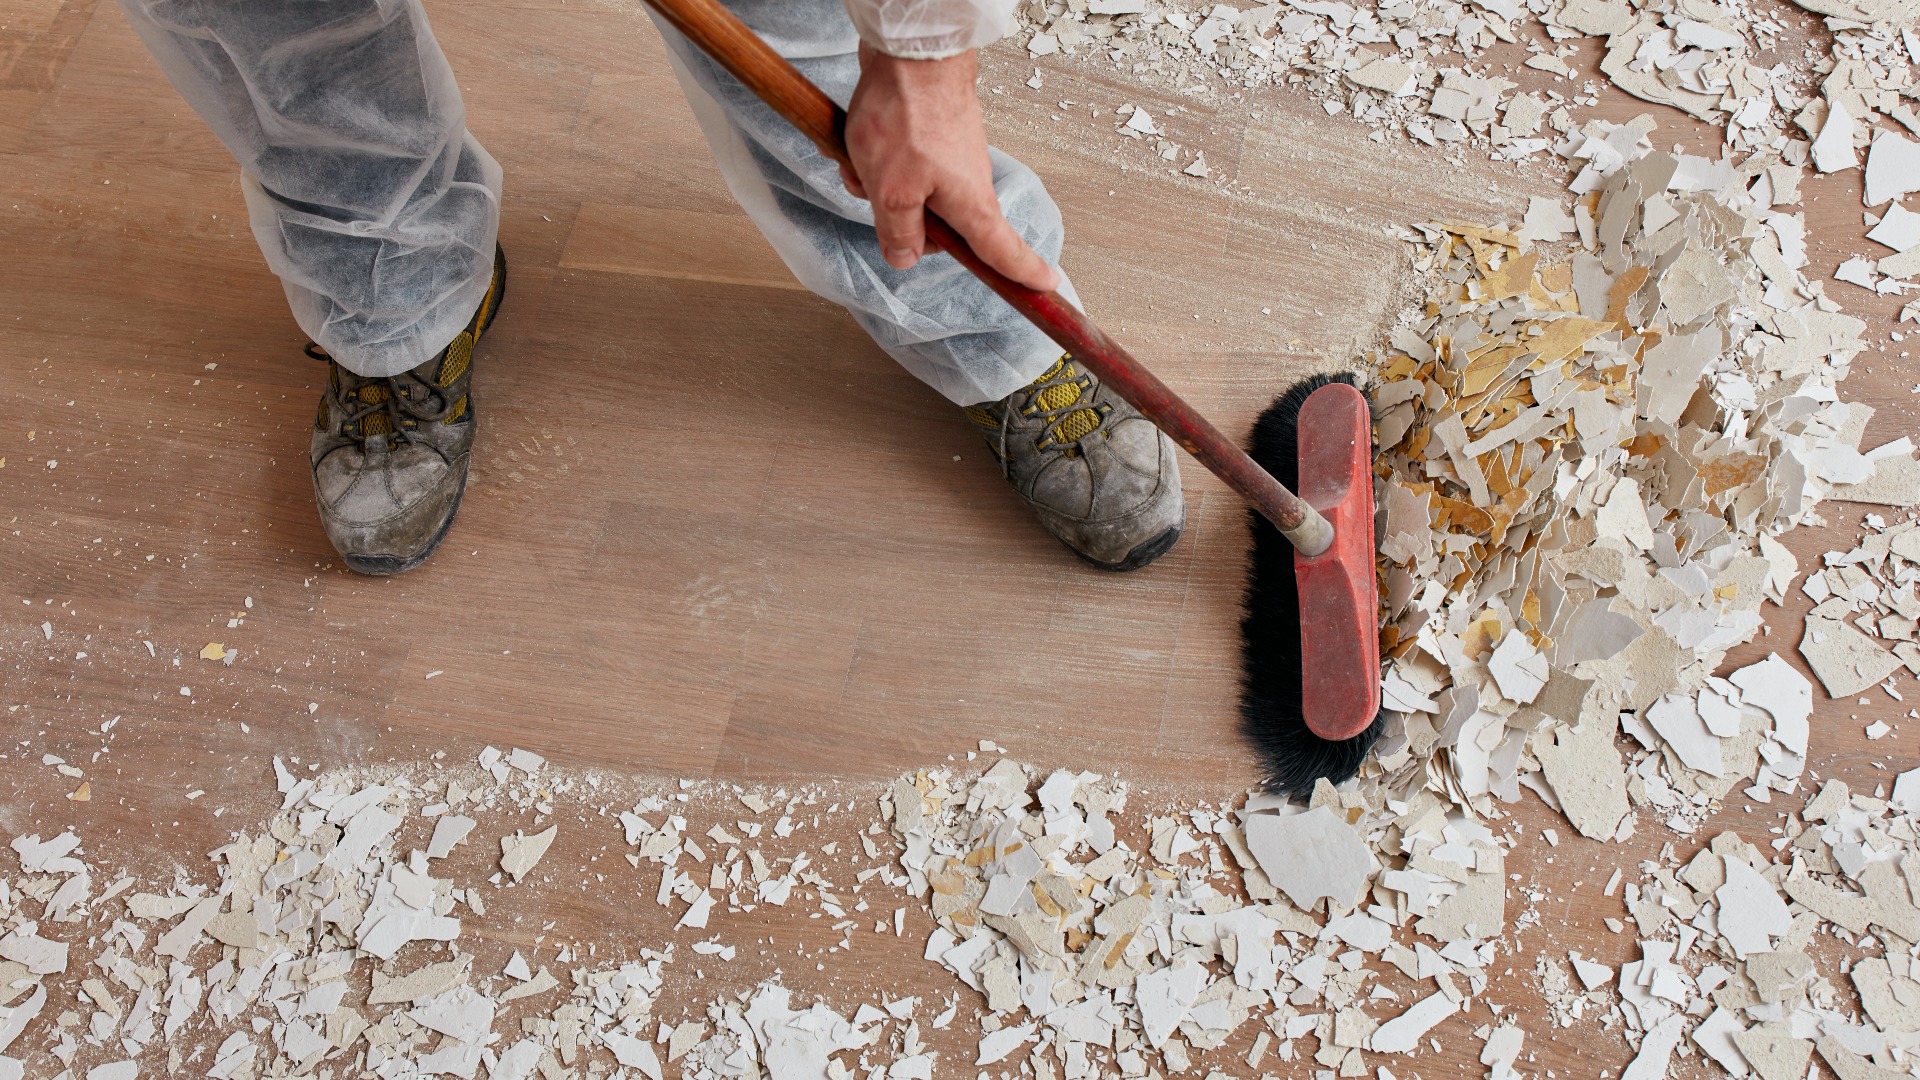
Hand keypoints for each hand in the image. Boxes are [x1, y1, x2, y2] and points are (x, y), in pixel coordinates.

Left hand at [841, 45, 1060, 292]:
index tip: (1045, 287)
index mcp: (971, 205)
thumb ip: (898, 234)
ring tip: (862, 163)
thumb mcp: (891, 192)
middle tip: (875, 200)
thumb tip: (906, 259)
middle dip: (901, 223)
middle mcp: (968, 183)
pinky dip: (879, 162)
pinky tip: (860, 145)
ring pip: (913, 195)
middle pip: (940, 228)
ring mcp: (951, 159)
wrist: (910, 49)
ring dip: (881, 186)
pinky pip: (904, 167)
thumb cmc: (907, 116)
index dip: (1023, 273)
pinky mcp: (934, 137)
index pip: (1003, 251)